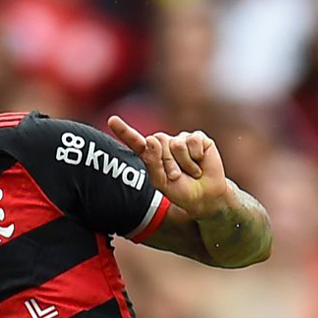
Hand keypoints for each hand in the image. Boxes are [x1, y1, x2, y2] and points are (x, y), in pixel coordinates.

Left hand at [107, 115, 233, 218]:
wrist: (206, 196)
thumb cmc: (181, 190)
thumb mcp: (161, 183)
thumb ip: (152, 164)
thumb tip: (152, 139)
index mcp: (152, 155)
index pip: (136, 142)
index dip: (124, 131)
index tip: (112, 120)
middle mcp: (165, 143)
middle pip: (158, 143)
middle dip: (167, 163)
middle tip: (177, 176)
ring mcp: (181, 139)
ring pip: (175, 144)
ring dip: (183, 163)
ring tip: (190, 171)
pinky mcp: (197, 137)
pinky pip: (192, 141)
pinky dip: (196, 157)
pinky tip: (200, 163)